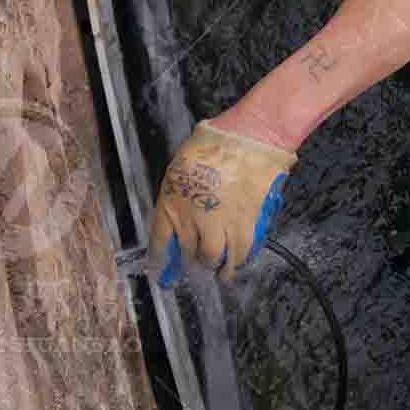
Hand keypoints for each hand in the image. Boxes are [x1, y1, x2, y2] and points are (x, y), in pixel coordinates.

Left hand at [150, 119, 294, 283]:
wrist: (250, 137)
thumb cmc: (217, 141)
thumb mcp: (182, 165)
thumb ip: (178, 190)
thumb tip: (179, 205)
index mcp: (172, 200)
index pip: (160, 239)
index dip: (159, 259)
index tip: (159, 272)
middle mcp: (192, 217)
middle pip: (187, 251)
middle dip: (190, 260)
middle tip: (195, 262)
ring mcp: (219, 223)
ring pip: (212, 257)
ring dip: (213, 265)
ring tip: (216, 269)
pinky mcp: (244, 224)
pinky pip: (239, 252)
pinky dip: (237, 263)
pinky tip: (235, 266)